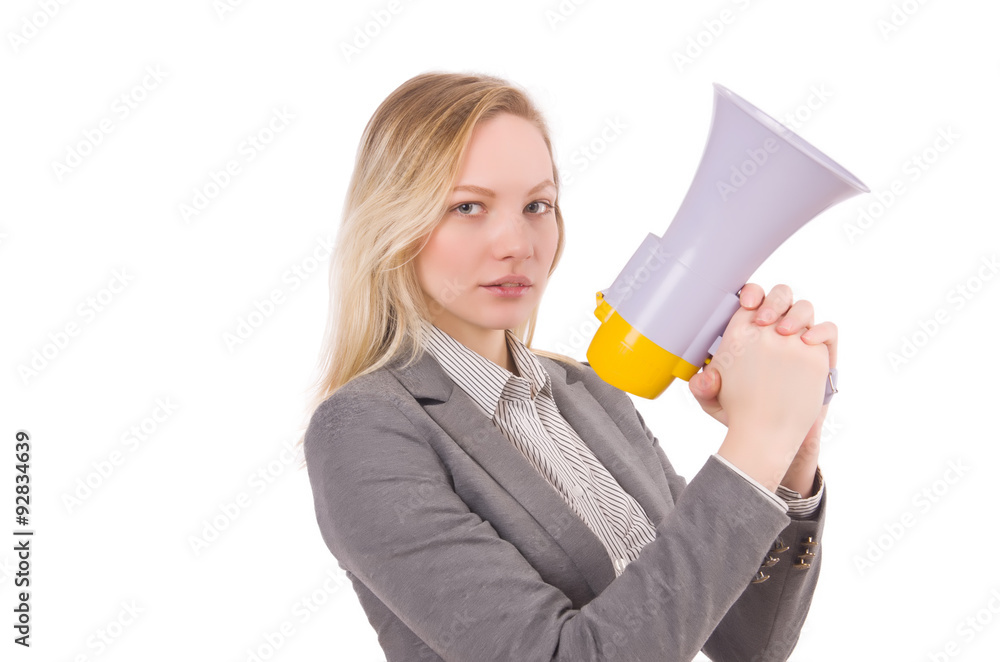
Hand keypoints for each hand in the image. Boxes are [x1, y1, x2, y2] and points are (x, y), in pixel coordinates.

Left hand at [694, 284, 834, 490]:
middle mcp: (776, 329)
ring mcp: (800, 338)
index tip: (745, 305)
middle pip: (781, 296)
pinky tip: (808, 341)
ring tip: (784, 333)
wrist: (773, 433)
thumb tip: (702, 380)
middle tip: (763, 321)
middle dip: (774, 301)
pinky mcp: (821, 353)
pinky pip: (828, 331)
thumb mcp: (715, 403)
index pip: (753, 299)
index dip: (751, 294)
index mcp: (749, 331)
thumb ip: (704, 389)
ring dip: (796, 314)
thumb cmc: (742, 412)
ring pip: (804, 309)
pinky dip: (821, 330)